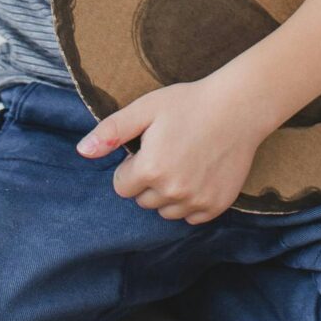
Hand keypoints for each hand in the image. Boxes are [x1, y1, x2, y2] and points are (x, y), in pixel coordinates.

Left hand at [76, 76, 270, 222]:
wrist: (238, 107)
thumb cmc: (189, 103)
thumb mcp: (145, 109)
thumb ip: (111, 132)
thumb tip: (81, 152)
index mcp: (150, 169)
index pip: (121, 186)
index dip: (131, 167)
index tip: (147, 148)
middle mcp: (172, 191)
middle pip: (143, 201)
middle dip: (148, 181)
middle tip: (167, 152)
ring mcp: (196, 201)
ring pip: (165, 212)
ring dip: (167, 194)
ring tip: (182, 163)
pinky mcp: (216, 206)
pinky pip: (191, 218)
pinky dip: (190, 203)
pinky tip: (198, 175)